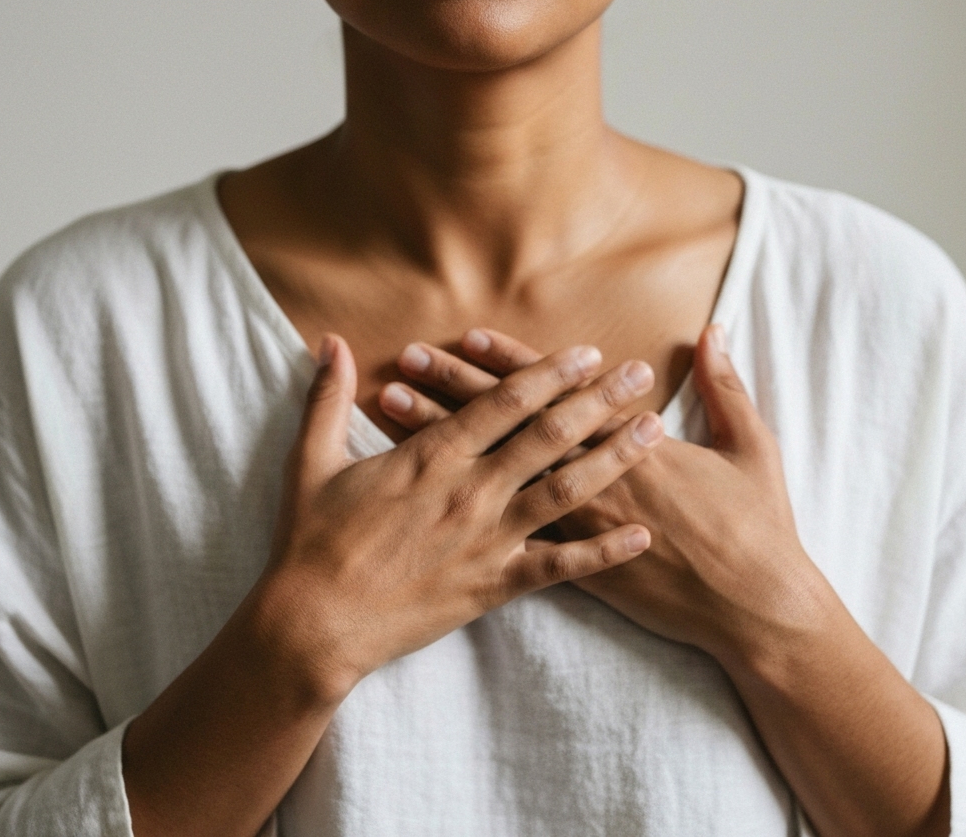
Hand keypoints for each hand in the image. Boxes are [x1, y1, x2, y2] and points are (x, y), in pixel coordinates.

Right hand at [262, 333, 665, 704]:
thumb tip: (327, 340)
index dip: (549, 372)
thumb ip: (326, 397)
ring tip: (654, 430)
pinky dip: (602, 553)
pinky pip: (559, 567)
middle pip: (548, 436)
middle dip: (599, 400)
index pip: (504, 402)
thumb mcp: (311, 460)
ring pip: (565, 491)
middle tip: (639, 373)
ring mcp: (487, 539)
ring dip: (613, 458)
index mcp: (431, 455)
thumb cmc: (311, 541)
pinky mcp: (493, 585)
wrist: (313, 624)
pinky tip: (641, 536)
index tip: (587, 352)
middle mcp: (470, 490)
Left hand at [380, 327, 950, 836]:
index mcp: (631, 445)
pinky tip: (430, 497)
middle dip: (457, 389)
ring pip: (494, 474)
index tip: (468, 337)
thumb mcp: (752, 448)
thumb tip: (713, 333)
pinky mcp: (578, 567)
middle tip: (409, 360)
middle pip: (509, 426)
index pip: (556, 393)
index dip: (511, 363)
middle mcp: (593, 481)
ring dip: (445, 440)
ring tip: (395, 411)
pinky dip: (467, 508)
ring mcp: (579, 526)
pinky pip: (510, 533)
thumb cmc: (757, 528)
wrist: (755, 611)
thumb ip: (727, 387)